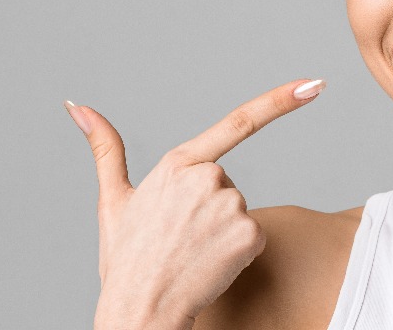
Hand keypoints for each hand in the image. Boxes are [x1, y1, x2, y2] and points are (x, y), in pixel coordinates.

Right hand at [64, 78, 325, 327]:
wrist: (140, 310)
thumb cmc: (127, 259)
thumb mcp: (113, 200)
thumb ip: (104, 148)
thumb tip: (77, 105)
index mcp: (178, 163)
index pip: (239, 122)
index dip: (280, 101)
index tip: (314, 84)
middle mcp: (209, 178)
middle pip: (226, 184)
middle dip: (209, 208)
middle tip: (180, 237)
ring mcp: (231, 206)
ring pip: (239, 211)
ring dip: (221, 232)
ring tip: (190, 252)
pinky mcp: (249, 234)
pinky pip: (254, 237)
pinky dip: (237, 253)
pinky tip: (210, 265)